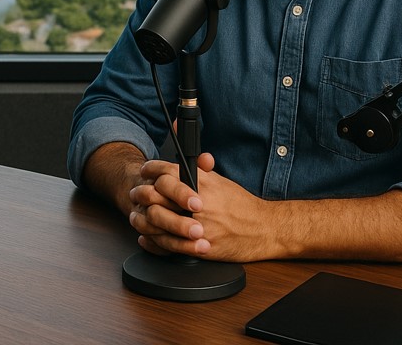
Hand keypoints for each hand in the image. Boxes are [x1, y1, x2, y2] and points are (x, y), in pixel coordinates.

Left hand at [128, 153, 278, 261]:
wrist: (264, 229)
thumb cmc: (242, 206)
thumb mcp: (221, 181)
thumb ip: (202, 170)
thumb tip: (194, 155)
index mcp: (201, 183)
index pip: (165, 171)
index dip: (150, 169)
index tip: (145, 172)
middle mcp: (197, 202)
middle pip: (155, 195)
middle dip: (141, 194)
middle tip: (137, 194)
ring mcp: (197, 225)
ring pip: (157, 221)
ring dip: (143, 220)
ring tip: (138, 217)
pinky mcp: (199, 246)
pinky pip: (168, 244)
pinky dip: (153, 242)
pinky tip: (148, 237)